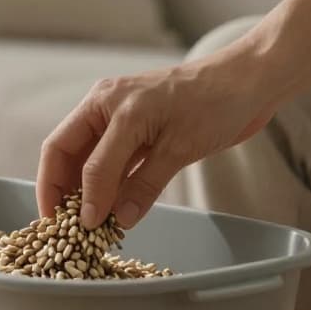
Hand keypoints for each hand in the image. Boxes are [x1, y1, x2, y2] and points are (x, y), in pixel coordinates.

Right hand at [36, 57, 276, 228]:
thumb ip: (143, 184)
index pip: (70, 153)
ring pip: (86, 159)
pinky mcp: (138, 132)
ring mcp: (120, 119)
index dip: (71, 192)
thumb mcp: (177, 146)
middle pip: (65, 152)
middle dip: (60, 190)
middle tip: (62, 227)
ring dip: (85, 190)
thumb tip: (117, 219)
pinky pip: (112, 162)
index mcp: (106, 103)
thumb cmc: (215, 102)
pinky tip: (112, 209)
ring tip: (86, 224)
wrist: (250, 82)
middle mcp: (105, 108)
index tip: (80, 226)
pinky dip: (109, 185)